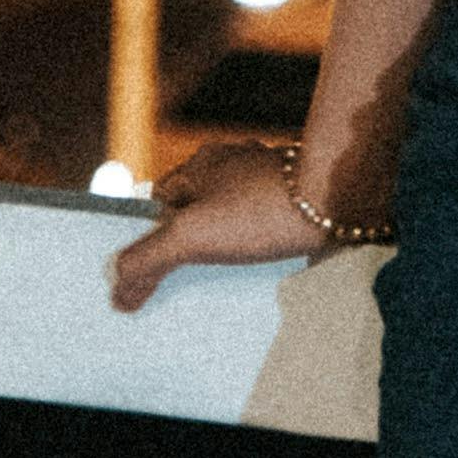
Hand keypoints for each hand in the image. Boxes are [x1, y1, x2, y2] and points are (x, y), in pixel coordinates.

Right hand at [107, 142, 331, 312]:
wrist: (339, 200)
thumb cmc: (262, 209)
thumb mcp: (191, 236)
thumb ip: (148, 261)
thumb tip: (117, 289)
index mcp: (202, 165)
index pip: (159, 203)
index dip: (149, 236)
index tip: (143, 272)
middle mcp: (233, 169)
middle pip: (195, 214)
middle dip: (186, 250)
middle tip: (177, 290)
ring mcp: (266, 186)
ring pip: (230, 225)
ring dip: (222, 255)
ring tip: (214, 292)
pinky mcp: (293, 206)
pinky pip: (262, 233)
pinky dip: (255, 255)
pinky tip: (255, 278)